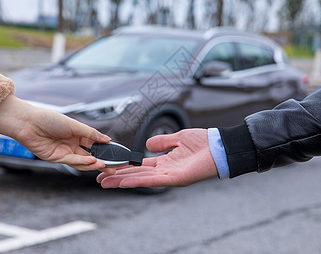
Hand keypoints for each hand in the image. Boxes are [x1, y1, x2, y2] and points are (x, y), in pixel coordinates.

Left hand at [0, 95, 112, 171]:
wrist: (28, 123)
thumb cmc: (48, 119)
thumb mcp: (74, 125)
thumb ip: (91, 133)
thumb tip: (107, 139)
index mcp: (77, 134)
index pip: (94, 144)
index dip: (105, 149)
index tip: (115, 154)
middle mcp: (71, 144)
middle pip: (90, 155)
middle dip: (102, 161)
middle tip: (114, 166)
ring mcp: (64, 152)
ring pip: (82, 161)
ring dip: (94, 163)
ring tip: (105, 165)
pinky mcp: (56, 159)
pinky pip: (72, 162)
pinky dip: (83, 162)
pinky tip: (93, 161)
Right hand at [97, 129, 218, 187]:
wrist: (220, 147)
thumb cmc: (204, 143)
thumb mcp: (178, 138)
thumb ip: (162, 142)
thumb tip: (147, 145)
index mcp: (165, 162)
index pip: (140, 167)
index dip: (124, 168)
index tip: (110, 168)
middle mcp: (165, 170)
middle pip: (136, 175)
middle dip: (117, 177)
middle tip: (100, 178)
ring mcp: (169, 176)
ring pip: (141, 180)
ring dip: (122, 181)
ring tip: (105, 182)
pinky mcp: (176, 179)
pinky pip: (153, 180)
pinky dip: (137, 181)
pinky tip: (124, 181)